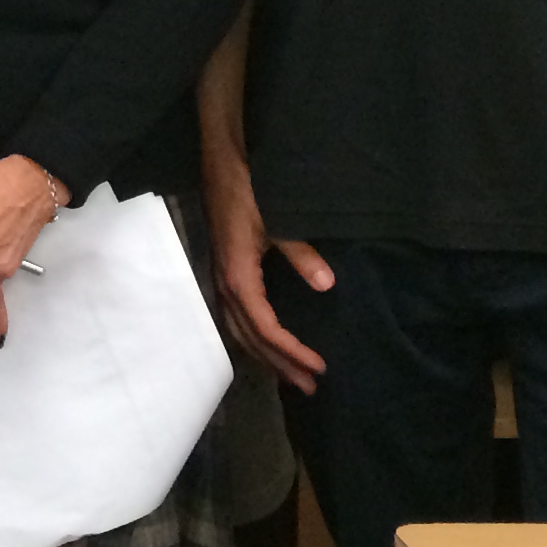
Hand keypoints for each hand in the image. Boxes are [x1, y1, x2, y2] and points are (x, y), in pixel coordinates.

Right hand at [202, 150, 330, 393]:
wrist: (221, 159)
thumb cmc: (248, 188)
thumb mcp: (277, 220)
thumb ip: (300, 254)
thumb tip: (326, 285)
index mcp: (237, 277)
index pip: (265, 328)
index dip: (291, 351)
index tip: (319, 367)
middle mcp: (224, 284)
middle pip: (249, 338)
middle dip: (279, 364)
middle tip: (309, 387)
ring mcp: (220, 277)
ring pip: (239, 330)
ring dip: (264, 355)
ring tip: (289, 374)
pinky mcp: (224, 269)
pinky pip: (236, 316)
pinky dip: (253, 336)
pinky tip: (267, 340)